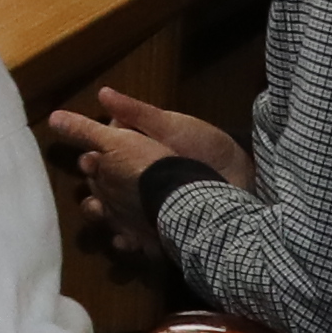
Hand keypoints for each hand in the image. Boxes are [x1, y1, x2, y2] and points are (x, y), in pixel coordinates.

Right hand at [46, 81, 246, 254]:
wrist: (241, 180)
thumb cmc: (204, 147)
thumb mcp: (169, 126)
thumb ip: (135, 113)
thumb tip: (102, 92)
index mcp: (137, 151)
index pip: (103, 154)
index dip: (93, 159)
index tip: (91, 162)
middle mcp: (137, 178)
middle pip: (102, 185)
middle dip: (93, 189)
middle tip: (94, 193)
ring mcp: (146, 204)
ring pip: (111, 212)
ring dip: (102, 214)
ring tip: (102, 214)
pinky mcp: (158, 228)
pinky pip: (134, 237)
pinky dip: (125, 240)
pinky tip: (125, 240)